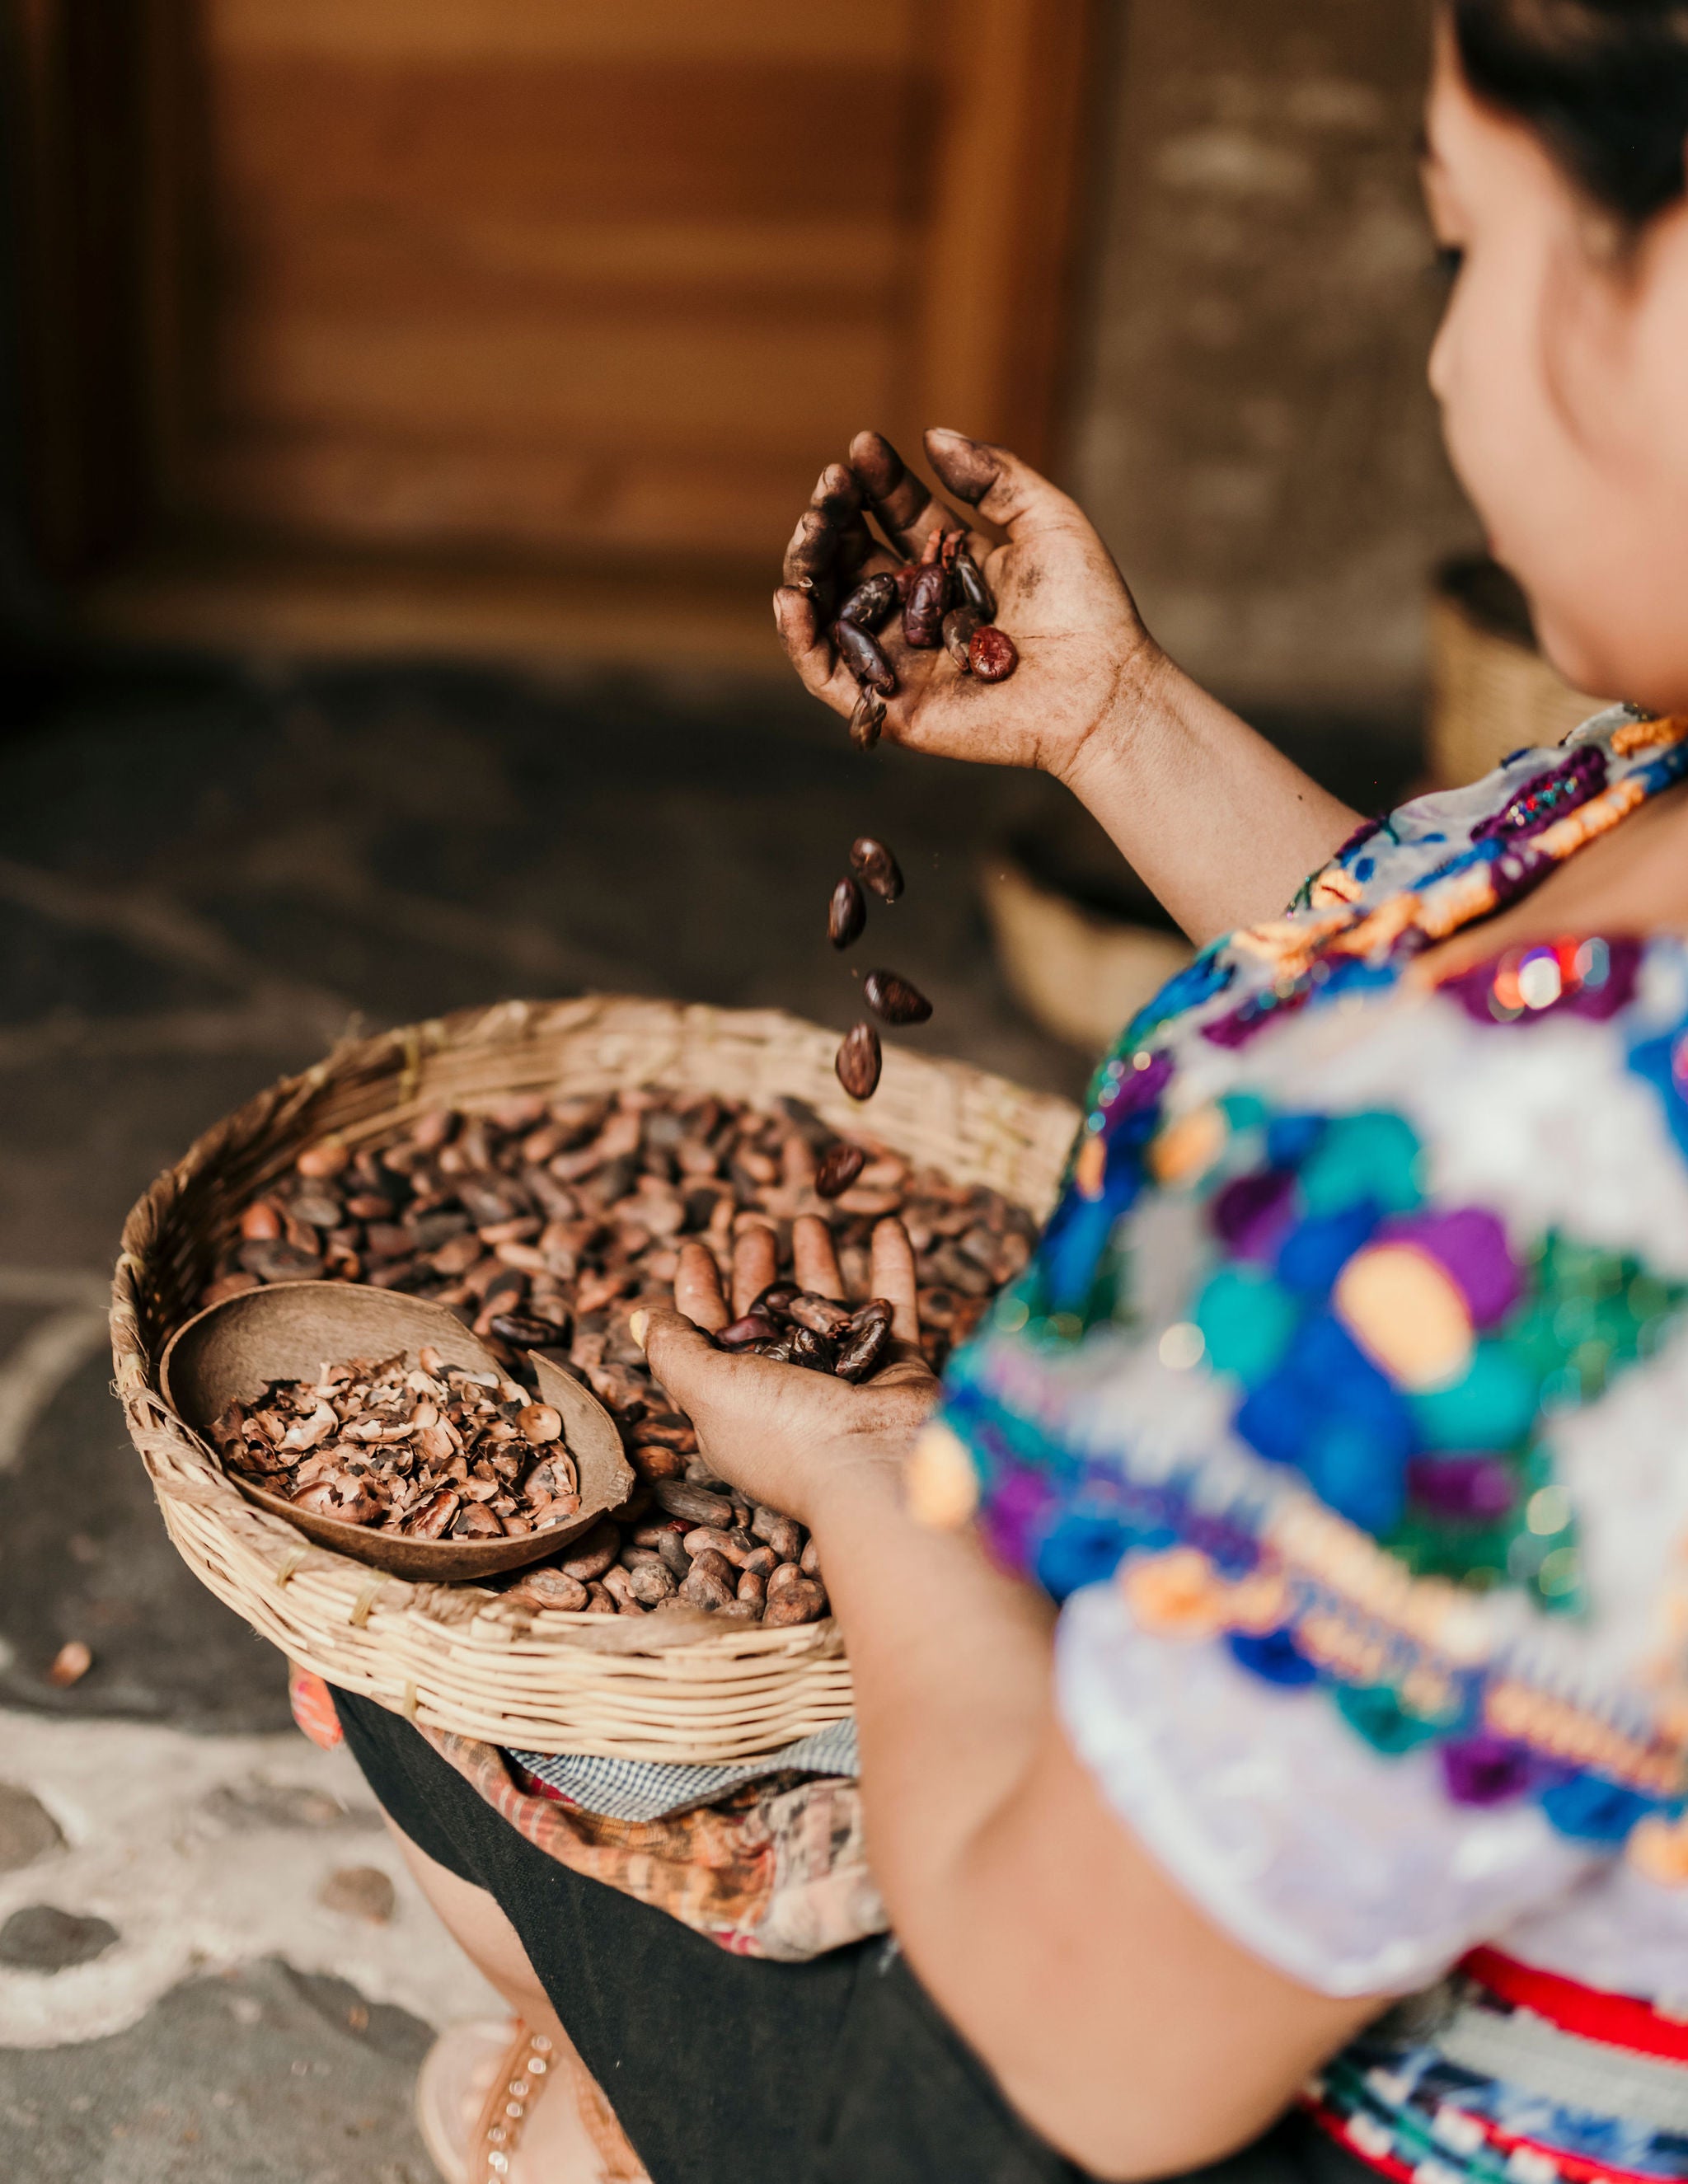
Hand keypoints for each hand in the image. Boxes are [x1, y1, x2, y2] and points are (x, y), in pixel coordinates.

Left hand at [633, 1214, 938, 1533]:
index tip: (697, 1248)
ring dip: (818, 1260)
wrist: (878, 1467)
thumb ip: (672, 1349)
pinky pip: (893, 1306)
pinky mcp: (896, 1369)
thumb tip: (639, 1317)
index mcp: (735, 1401)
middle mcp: (788, 1392)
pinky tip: (887, 1227)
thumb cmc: (785, 1433)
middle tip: (755, 1229)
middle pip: (767, 1316)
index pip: (708, 1336)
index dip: (699, 1291)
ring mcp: (845, 1380)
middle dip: (757, 1269)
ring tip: (809, 1219)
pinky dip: (891, 1266)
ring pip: (826, 1306)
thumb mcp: (707, 1389)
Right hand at [776, 427, 1164, 782]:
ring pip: (830, 607)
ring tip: (812, 527)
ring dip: (808, 563)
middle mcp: (919, 611)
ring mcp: (900, 658)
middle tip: (832, 485)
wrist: (1099, 689)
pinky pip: (827, 673)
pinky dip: (798, 638)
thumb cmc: (1087, 609)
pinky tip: (791, 595)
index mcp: (952, 567)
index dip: (876, 482)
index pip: (897, 517)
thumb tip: (932, 437)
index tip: (864, 446)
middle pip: (854, 558)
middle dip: (834, 516)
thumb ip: (994, 475)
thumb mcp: (1047, 519)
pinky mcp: (889, 705)